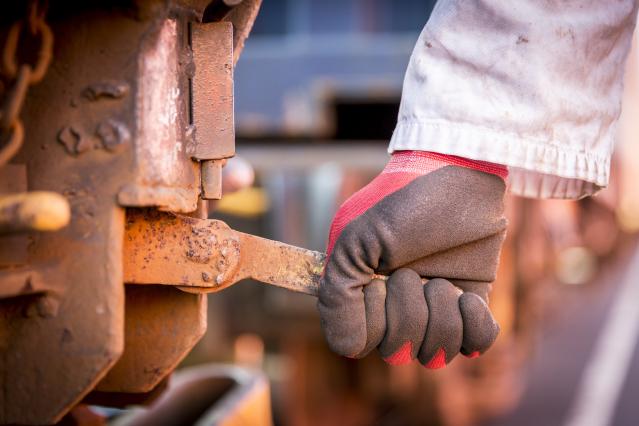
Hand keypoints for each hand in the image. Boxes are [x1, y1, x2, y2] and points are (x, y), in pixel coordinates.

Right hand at [318, 151, 506, 367]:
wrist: (456, 173)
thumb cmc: (402, 201)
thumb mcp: (358, 239)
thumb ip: (337, 293)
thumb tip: (346, 349)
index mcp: (360, 294)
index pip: (358, 343)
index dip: (373, 317)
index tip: (382, 278)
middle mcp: (394, 308)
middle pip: (399, 352)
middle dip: (409, 308)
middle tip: (413, 269)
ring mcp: (432, 310)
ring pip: (436, 354)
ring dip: (441, 312)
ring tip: (442, 277)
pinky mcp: (468, 307)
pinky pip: (475, 346)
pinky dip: (474, 325)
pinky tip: (467, 297)